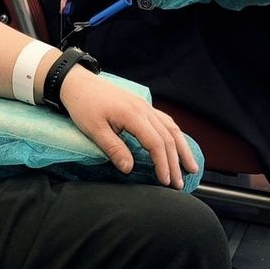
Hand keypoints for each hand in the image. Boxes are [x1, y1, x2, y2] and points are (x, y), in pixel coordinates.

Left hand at [59, 67, 197, 189]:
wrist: (78, 84)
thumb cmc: (84, 106)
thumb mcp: (94, 130)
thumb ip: (113, 148)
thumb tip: (129, 169)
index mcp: (133, 115)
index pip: (156, 143)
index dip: (163, 164)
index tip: (165, 181)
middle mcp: (144, 109)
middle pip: (168, 138)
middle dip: (175, 162)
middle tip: (178, 184)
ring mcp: (145, 106)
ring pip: (171, 128)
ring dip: (182, 149)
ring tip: (190, 167)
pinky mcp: (142, 107)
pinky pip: (165, 121)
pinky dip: (175, 135)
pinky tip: (179, 146)